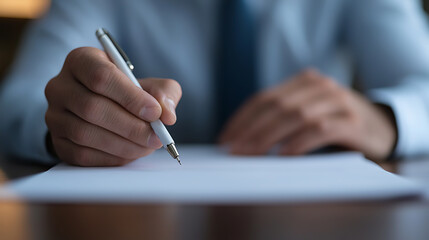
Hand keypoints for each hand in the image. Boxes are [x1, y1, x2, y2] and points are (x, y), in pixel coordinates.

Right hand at [45, 47, 181, 165]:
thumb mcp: (150, 84)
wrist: (105, 108)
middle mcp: (60, 86)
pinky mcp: (57, 142)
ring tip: (148, 146)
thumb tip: (167, 114)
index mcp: (82, 61)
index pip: (101, 77)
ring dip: (123, 144)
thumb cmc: (129, 93)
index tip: (155, 113)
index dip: (131, 97)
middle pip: (92, 107)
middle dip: (130, 126)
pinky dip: (111, 157)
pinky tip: (131, 153)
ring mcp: (54, 115)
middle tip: (156, 137)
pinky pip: (81, 154)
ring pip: (85, 133)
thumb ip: (164, 93)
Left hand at [219, 69, 396, 160]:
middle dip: (250, 130)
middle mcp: (319, 86)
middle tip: (233, 151)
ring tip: (251, 155)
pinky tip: (284, 156)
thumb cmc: (336, 123)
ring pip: (295, 116)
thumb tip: (244, 142)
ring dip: (269, 137)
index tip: (225, 138)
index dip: (242, 118)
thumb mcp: (309, 113)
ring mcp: (338, 101)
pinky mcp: (352, 121)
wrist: (383, 125)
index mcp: (303, 82)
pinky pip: (320, 130)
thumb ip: (283, 119)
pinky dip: (299, 142)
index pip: (264, 98)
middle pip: (276, 106)